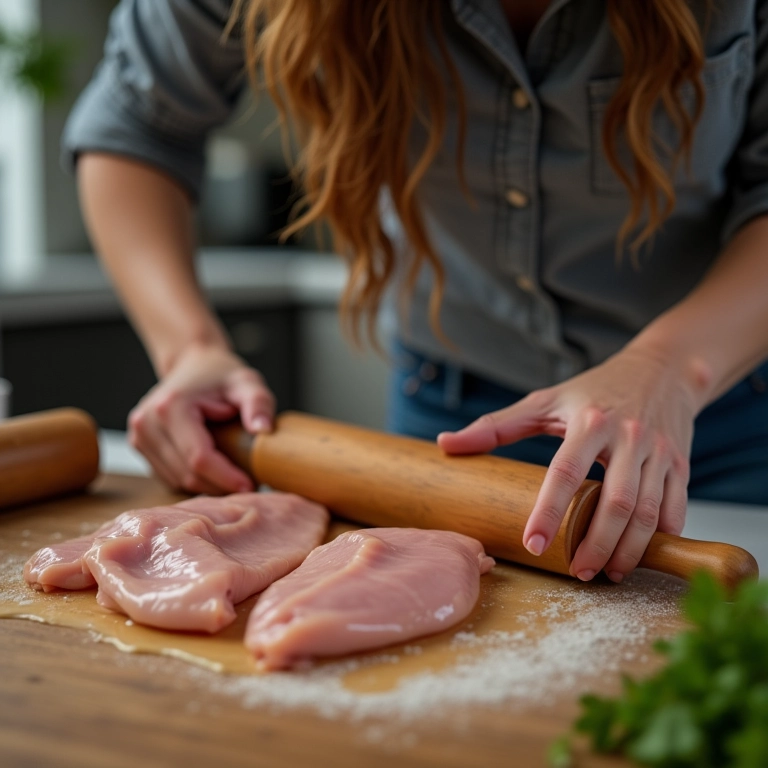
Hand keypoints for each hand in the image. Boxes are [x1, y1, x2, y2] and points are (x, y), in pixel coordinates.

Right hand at [128, 343, 275, 494]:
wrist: (193, 363)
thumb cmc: (220, 374)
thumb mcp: (247, 382)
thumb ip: (258, 403)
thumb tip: (263, 430)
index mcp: (171, 407)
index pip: (198, 458)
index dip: (225, 477)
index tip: (251, 485)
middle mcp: (147, 423)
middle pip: (187, 474)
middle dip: (220, 485)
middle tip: (250, 484)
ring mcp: (139, 436)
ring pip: (178, 481)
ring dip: (208, 486)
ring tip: (234, 476)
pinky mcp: (140, 445)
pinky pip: (170, 477)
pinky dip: (194, 480)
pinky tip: (215, 471)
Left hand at [437, 346, 701, 582]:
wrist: (662, 370)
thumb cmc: (593, 390)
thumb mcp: (544, 401)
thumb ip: (496, 426)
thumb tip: (445, 444)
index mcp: (589, 421)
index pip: (565, 473)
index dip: (548, 512)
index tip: (533, 545)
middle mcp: (628, 436)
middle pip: (615, 503)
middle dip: (596, 545)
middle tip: (577, 573)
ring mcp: (660, 452)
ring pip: (648, 512)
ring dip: (628, 550)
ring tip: (606, 573)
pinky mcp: (681, 464)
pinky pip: (676, 509)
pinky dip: (661, 537)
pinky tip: (639, 555)